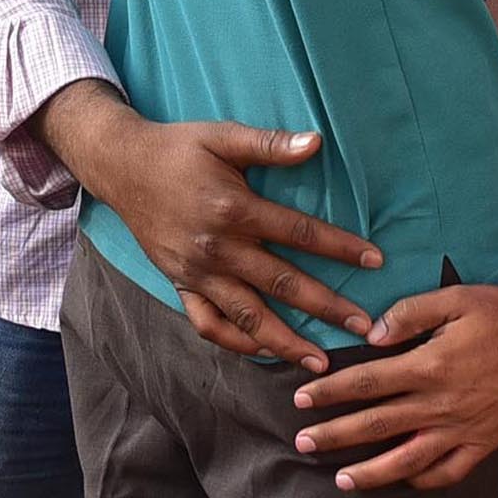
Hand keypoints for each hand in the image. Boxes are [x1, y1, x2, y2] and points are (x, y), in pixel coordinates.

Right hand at [50, 94, 382, 368]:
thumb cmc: (178, 148)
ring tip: (320, 361)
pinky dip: (236, 342)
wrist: (122, 167)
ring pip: (248, 316)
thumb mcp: (223, 136)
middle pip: (282, 283)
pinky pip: (208, 324)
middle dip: (326, 307)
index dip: (340, 248)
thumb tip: (317, 142)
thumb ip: (271, 143)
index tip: (375, 261)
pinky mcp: (180, 285)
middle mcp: (217, 248)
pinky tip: (264, 352)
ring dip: (286, 342)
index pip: (300, 233)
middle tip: (363, 327)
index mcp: (234, 209)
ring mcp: (197, 273)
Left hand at [285, 284, 497, 489]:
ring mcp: (460, 429)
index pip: (366, 382)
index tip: (302, 399)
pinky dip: (421, 480)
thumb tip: (373, 333)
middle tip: (303, 443)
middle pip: (375, 425)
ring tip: (341, 481)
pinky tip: (403, 480)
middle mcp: (439, 404)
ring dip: (370, 473)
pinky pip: (447, 471)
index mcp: (428, 366)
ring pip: (406, 460)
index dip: (330, 393)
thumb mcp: (456, 298)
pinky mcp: (481, 444)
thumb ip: (410, 312)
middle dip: (335, 436)